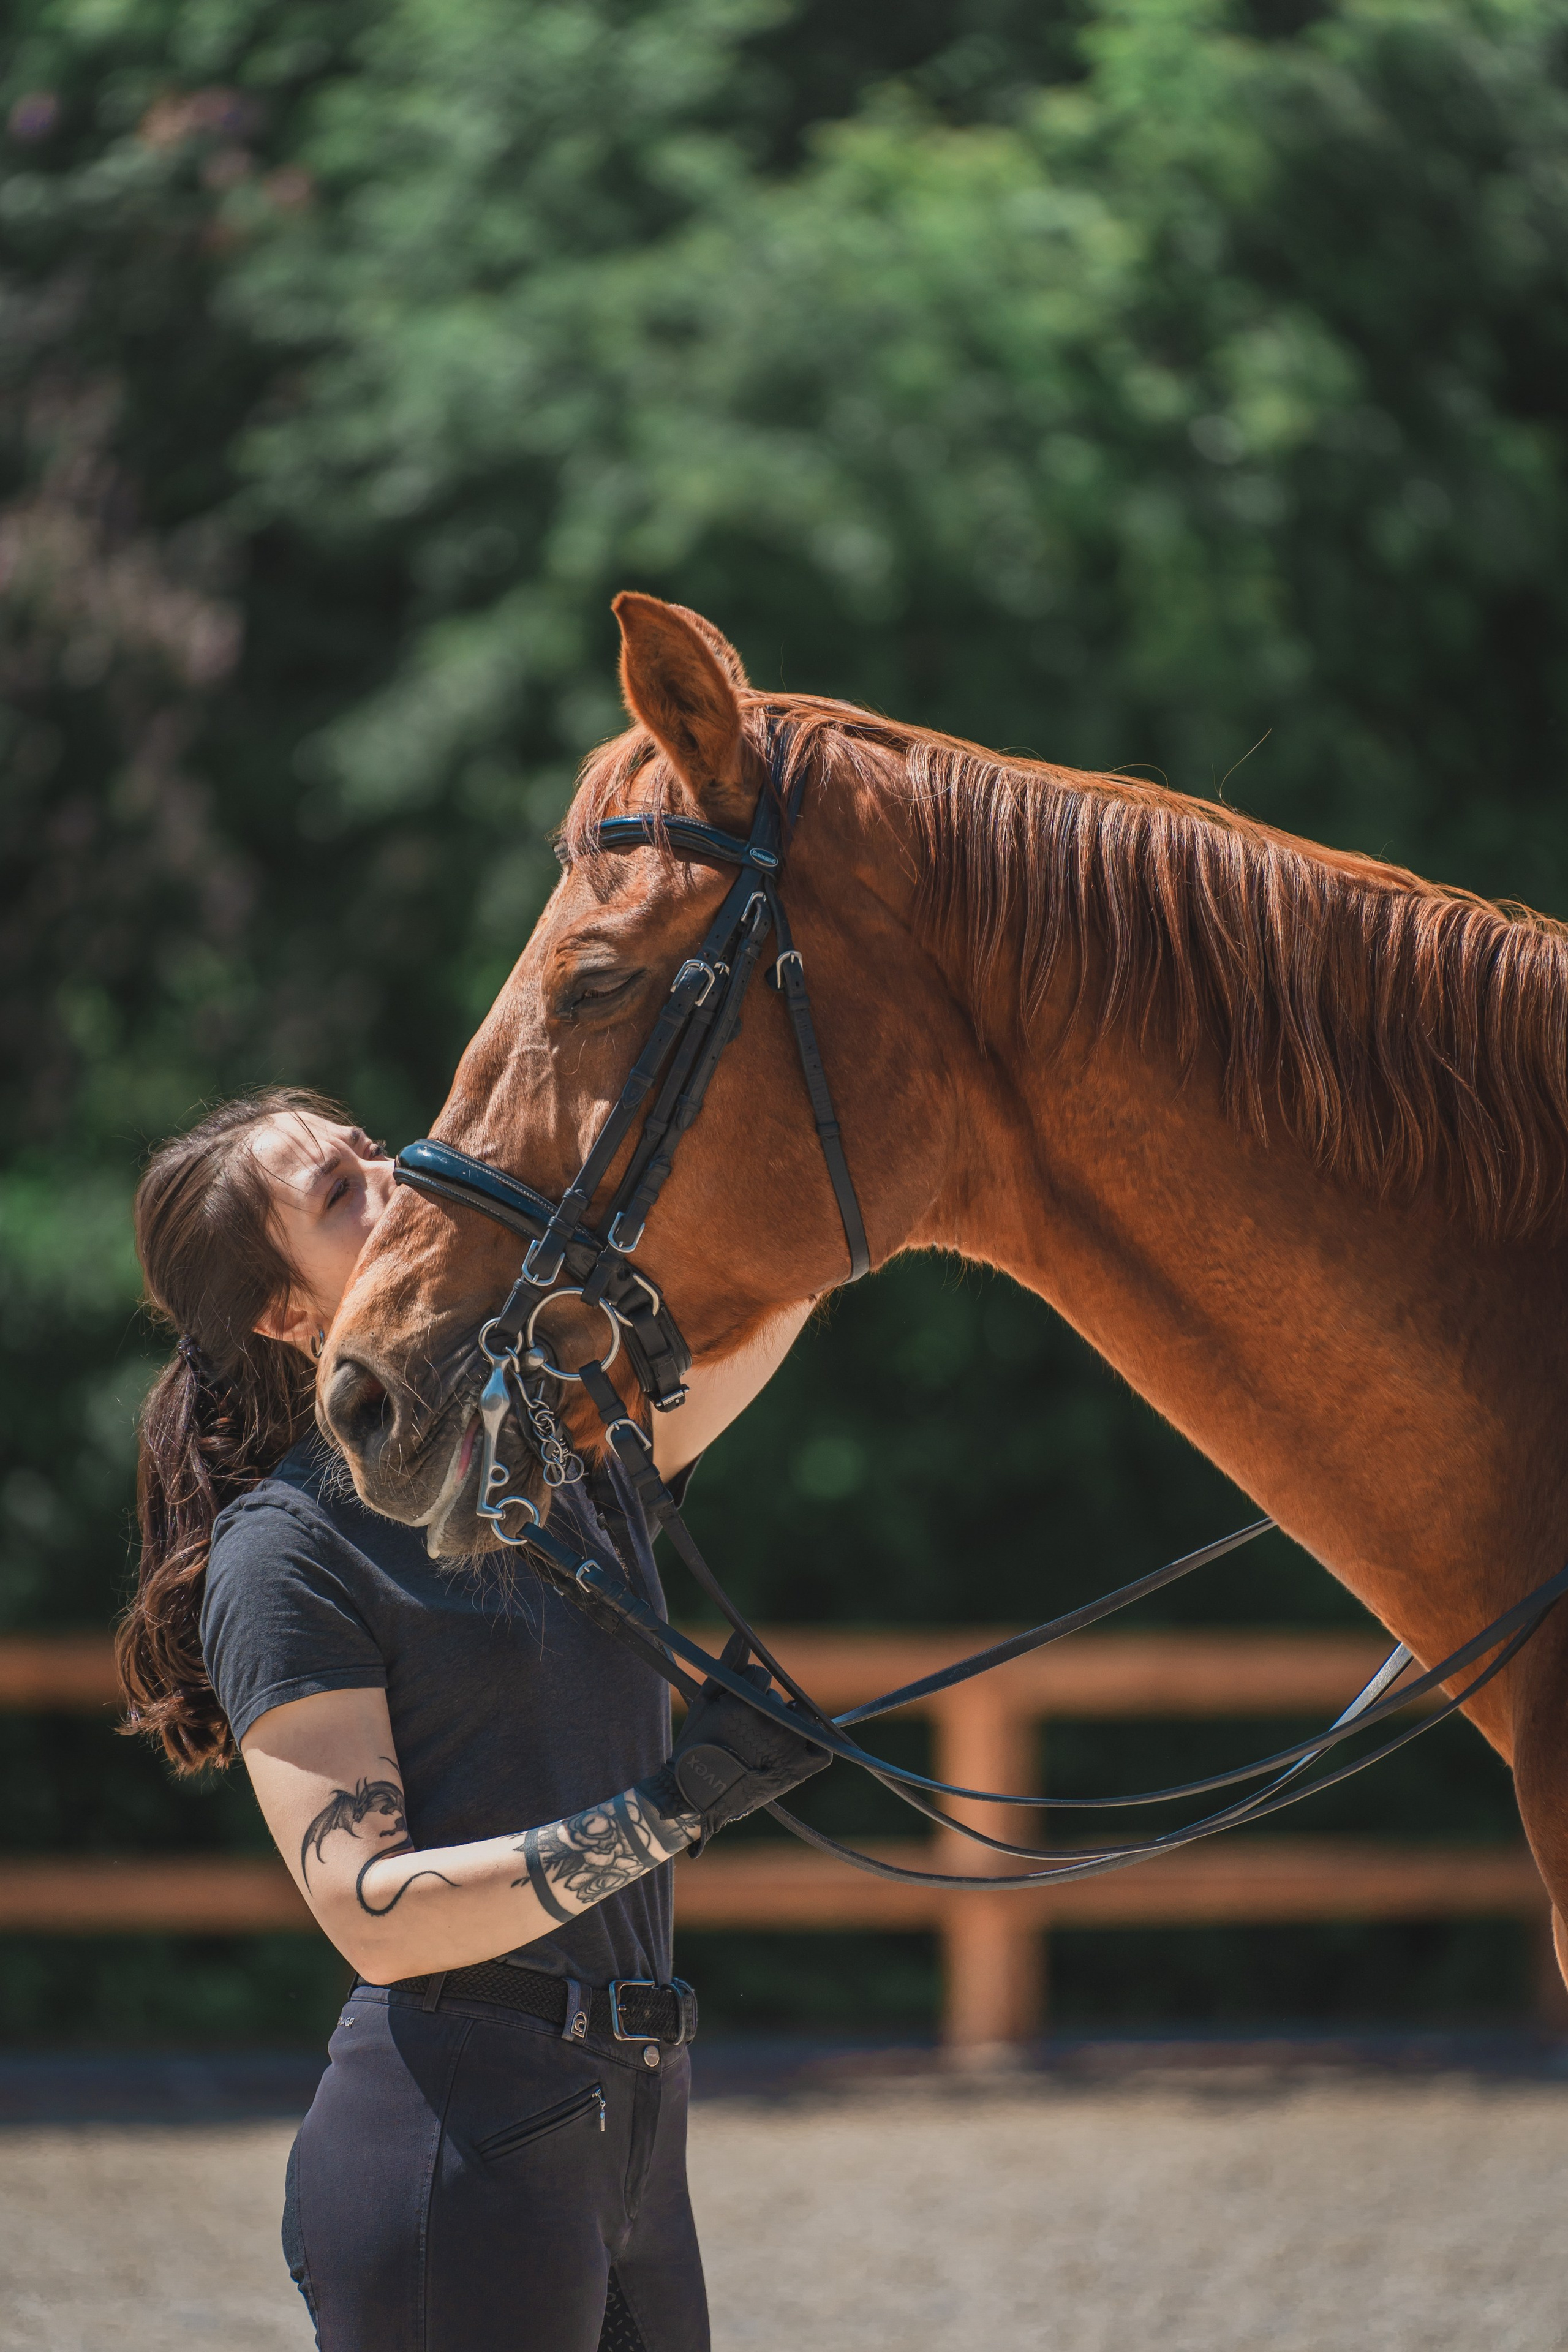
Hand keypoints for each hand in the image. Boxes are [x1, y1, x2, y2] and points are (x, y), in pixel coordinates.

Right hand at [642, 1655, 829, 1848]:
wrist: (699, 1794)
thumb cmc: (698, 1743)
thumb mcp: (706, 1701)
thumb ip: (728, 1664)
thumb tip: (742, 1633)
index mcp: (742, 1702)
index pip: (758, 1675)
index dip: (745, 1689)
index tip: (734, 1707)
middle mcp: (768, 1720)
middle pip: (776, 1697)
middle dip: (763, 1707)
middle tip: (746, 1732)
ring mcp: (788, 1744)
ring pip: (797, 1715)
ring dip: (785, 1723)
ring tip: (763, 1746)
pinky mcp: (802, 1768)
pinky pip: (821, 1744)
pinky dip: (812, 1742)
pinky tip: (792, 1748)